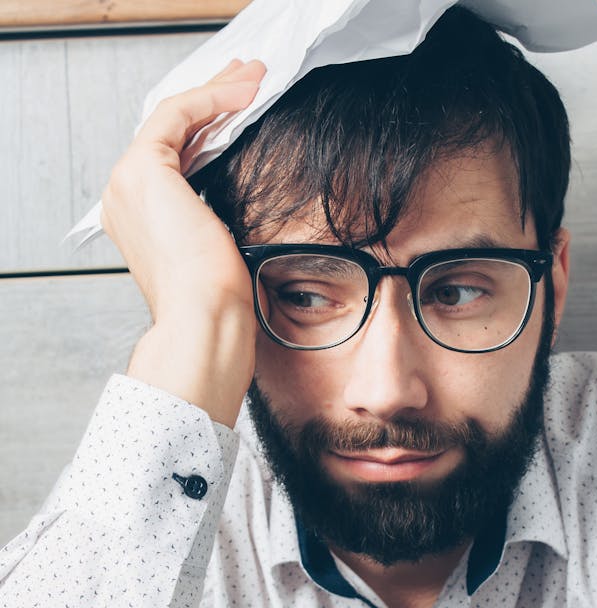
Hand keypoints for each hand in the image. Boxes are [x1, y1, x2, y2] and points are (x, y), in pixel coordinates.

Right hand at [101, 59, 265, 426]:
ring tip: (251, 76)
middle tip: (244, 81)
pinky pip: (178, 115)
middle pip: (171, 131)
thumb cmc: (216, 301)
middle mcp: (125, 197)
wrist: (205, 321)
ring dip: (215, 90)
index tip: (238, 111)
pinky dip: (211, 97)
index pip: (172, 157)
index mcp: (139, 220)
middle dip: (211, 101)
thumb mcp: (217, 249)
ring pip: (174, 117)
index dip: (206, 128)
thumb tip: (237, 200)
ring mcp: (128, 182)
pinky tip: (242, 91)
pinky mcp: (143, 170)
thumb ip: (212, 217)